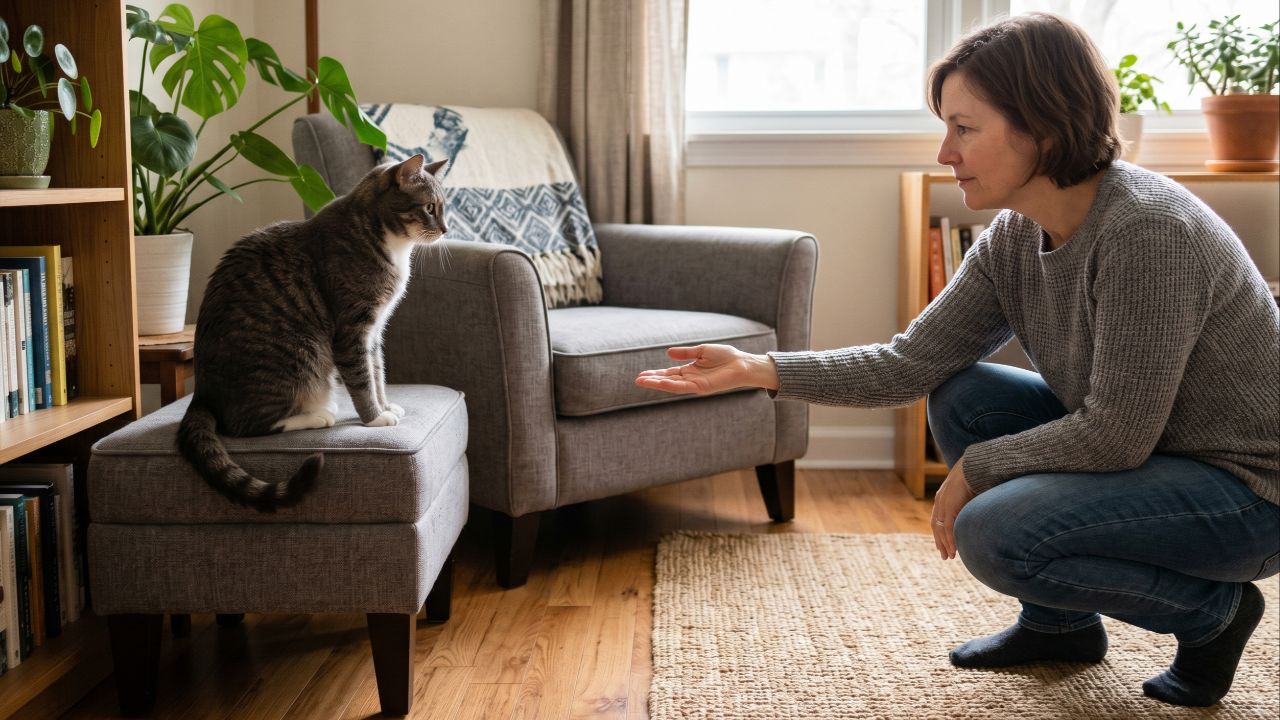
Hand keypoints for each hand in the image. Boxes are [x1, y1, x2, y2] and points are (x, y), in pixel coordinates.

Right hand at [635, 344, 778, 394]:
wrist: (742, 363)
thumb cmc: (726, 356)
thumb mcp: (702, 351)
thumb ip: (686, 353)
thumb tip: (668, 353)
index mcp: (691, 370)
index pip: (670, 373)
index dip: (656, 374)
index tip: (642, 374)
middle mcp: (691, 379)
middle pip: (668, 380)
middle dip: (653, 380)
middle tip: (637, 380)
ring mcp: (695, 384)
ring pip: (672, 385)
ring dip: (657, 384)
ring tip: (642, 382)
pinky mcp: (701, 388)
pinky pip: (682, 387)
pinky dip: (670, 385)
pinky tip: (659, 383)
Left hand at [931, 457, 975, 559]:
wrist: (974, 465)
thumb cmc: (976, 476)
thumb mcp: (971, 492)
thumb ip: (970, 503)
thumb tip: (982, 511)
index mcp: (943, 496)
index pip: (937, 518)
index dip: (939, 532)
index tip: (943, 544)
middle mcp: (940, 501)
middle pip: (936, 526)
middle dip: (940, 541)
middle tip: (945, 555)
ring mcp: (943, 504)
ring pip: (940, 529)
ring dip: (945, 544)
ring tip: (950, 556)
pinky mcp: (949, 507)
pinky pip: (947, 528)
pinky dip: (950, 540)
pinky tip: (954, 549)